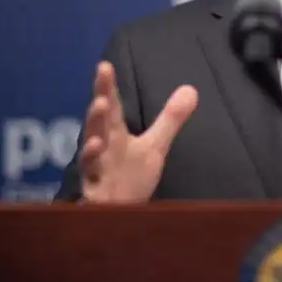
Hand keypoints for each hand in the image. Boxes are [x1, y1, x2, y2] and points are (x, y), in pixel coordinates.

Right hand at [79, 61, 197, 202]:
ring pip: (90, 152)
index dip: (108, 87)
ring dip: (93, 134)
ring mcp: (95, 171)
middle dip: (98, 106)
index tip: (105, 66)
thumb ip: (170, 119)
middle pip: (99, 125)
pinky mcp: (93, 194)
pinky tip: (96, 152)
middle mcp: (102, 149)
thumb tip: (191, 88)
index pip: (112, 108)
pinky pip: (89, 184)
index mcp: (114, 135)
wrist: (119, 215)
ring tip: (100, 111)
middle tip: (101, 92)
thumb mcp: (154, 146)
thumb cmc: (131, 177)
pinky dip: (91, 172)